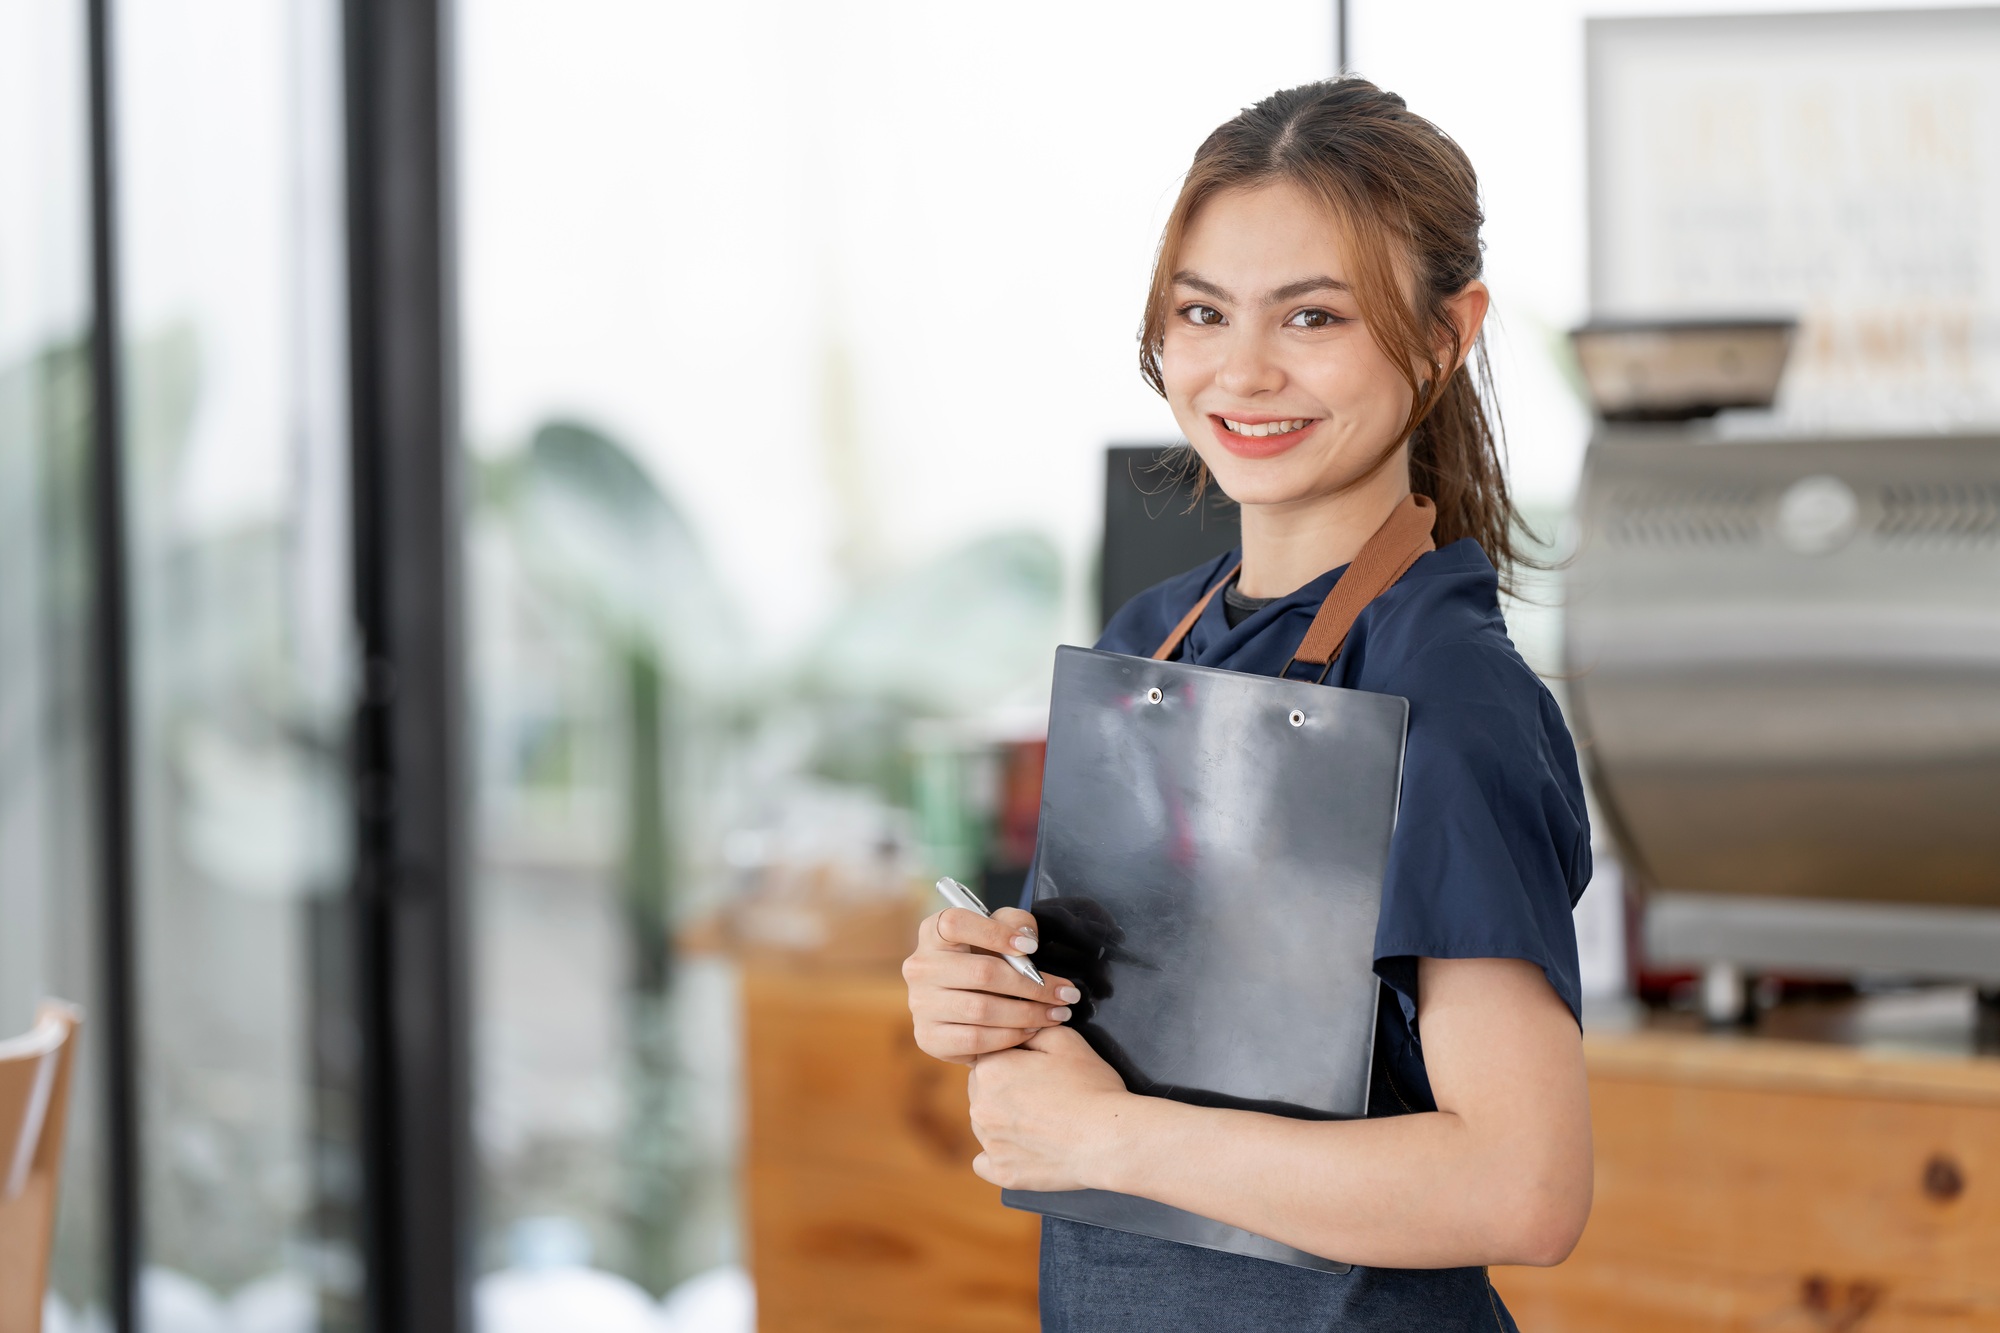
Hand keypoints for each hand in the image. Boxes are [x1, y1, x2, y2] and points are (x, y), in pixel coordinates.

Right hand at [904, 906, 1080, 1065]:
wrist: (965, 1009)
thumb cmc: (985, 961)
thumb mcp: (1000, 933)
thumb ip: (1014, 923)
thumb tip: (1025, 938)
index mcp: (932, 933)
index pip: (954, 923)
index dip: (995, 933)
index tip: (1033, 948)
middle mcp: (919, 967)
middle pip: (980, 972)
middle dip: (1031, 985)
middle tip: (1066, 994)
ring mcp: (921, 1004)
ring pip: (982, 1010)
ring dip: (1028, 1014)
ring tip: (1056, 1015)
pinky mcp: (928, 1037)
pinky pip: (975, 1039)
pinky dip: (1009, 1037)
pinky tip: (1031, 1031)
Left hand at [967, 1026, 1132, 1191]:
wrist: (1109, 1137)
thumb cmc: (1091, 1085)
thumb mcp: (1063, 1039)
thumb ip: (1028, 1028)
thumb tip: (1013, 1031)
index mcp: (989, 1069)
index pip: (988, 1058)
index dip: (1014, 1061)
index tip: (1037, 1070)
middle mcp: (979, 1106)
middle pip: (982, 1091)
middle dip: (1004, 1090)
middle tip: (1042, 1095)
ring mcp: (989, 1143)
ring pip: (986, 1125)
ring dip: (1004, 1122)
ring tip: (1042, 1122)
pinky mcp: (1002, 1172)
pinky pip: (986, 1162)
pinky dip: (1001, 1156)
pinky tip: (1024, 1149)